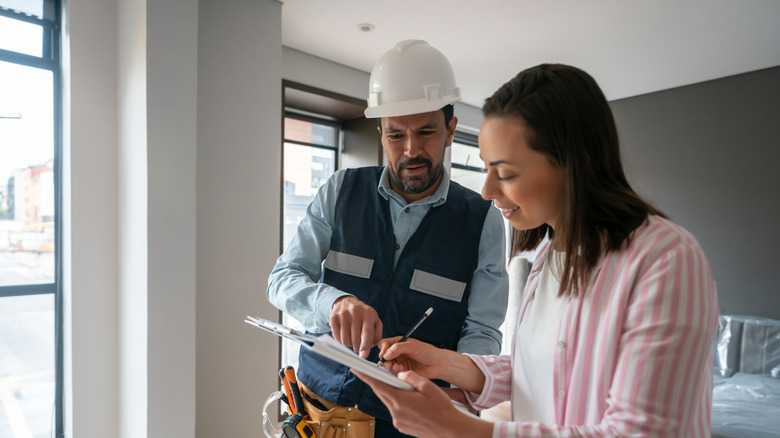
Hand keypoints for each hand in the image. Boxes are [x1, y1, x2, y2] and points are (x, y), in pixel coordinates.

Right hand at [330, 296, 381, 358]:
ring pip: (345, 340)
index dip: (365, 347)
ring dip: (349, 344)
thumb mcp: (375, 321)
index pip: (366, 333)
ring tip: (352, 338)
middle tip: (358, 346)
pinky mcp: (333, 318)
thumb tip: (372, 347)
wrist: (346, 302)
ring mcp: (343, 314)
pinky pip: (337, 338)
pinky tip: (344, 334)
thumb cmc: (364, 315)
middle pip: (355, 339)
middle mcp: (355, 313)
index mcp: (368, 314)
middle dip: (357, 347)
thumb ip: (377, 335)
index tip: (363, 357)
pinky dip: (341, 340)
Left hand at [351, 369, 491, 437]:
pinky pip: (395, 411)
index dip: (365, 376)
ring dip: (393, 394)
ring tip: (408, 391)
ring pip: (389, 402)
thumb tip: (399, 375)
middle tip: (383, 374)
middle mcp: (395, 412)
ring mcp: (398, 421)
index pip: (378, 384)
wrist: (451, 430)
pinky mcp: (401, 427)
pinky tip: (412, 403)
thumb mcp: (428, 386)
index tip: (356, 369)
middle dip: (381, 383)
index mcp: (400, 400)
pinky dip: (399, 404)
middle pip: (382, 393)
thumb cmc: (442, 409)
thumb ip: (411, 377)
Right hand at [377, 337, 444, 379]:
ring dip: (390, 366)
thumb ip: (398, 348)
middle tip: (390, 363)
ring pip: (388, 365)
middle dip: (386, 360)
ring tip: (397, 367)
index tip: (384, 354)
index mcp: (399, 342)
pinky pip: (394, 372)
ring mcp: (400, 362)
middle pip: (384, 356)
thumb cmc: (428, 352)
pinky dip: (395, 372)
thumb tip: (386, 353)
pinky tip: (401, 370)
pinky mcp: (402, 371)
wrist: (437, 364)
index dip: (382, 348)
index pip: (384, 343)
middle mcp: (398, 352)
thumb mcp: (413, 346)